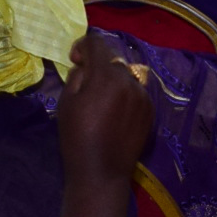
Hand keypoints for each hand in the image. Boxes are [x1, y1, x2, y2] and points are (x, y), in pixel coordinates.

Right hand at [55, 32, 152, 216]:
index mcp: (106, 76)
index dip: (82, 46)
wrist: (101, 172)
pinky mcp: (150, 112)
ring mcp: (143, 97)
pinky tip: (116, 115)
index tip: (75, 60)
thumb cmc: (77, 137)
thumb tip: (86, 68)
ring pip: (126, 77)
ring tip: (103, 103)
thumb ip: (77, 77)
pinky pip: (136, 93)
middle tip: (86, 85)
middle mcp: (129, 81)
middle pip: (113, 61)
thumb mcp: (66, 103)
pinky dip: (125, 96)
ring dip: (113, 82)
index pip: (97, 43)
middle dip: (98, 67)